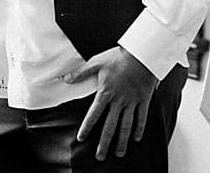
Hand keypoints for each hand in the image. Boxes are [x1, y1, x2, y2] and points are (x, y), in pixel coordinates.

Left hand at [62, 46, 157, 160]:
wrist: (143, 53)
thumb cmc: (120, 57)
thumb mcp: (97, 62)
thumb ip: (81, 72)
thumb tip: (65, 79)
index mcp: (106, 94)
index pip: (93, 115)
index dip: (86, 128)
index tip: (81, 138)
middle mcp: (119, 101)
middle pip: (110, 126)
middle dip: (104, 143)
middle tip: (100, 156)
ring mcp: (132, 101)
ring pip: (126, 126)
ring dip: (122, 141)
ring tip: (118, 153)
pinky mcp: (144, 99)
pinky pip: (142, 117)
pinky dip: (139, 128)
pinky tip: (136, 138)